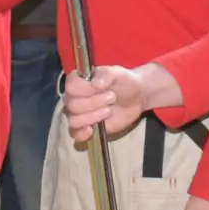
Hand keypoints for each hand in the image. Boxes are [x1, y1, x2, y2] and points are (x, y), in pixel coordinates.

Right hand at [64, 63, 184, 142]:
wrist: (137, 95)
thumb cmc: (126, 81)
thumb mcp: (119, 74)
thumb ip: (106, 76)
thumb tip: (97, 83)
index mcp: (81, 81)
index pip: (71, 86)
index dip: (85, 90)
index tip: (104, 89)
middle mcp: (78, 97)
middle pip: (72, 105)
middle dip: (93, 104)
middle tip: (113, 100)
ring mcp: (83, 113)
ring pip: (74, 120)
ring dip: (92, 117)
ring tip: (109, 111)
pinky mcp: (90, 127)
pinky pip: (77, 135)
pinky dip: (82, 135)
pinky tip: (92, 133)